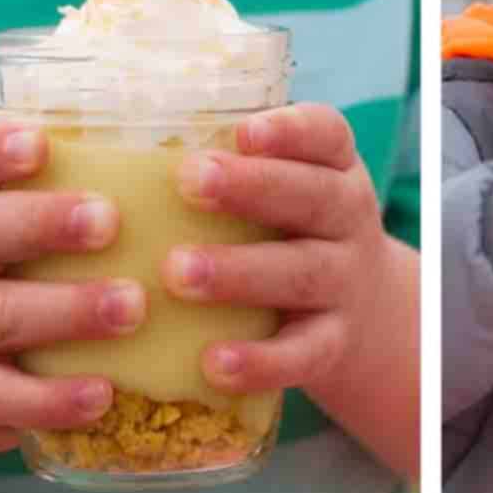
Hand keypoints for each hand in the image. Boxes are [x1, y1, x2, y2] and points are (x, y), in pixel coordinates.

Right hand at [0, 123, 144, 466]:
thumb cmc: (0, 277)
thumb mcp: (6, 231)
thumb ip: (65, 195)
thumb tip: (188, 153)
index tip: (42, 142)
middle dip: (43, 222)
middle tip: (111, 219)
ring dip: (67, 310)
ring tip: (133, 305)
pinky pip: (1, 397)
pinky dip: (52, 397)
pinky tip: (102, 393)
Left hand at [161, 104, 388, 396]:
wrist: (370, 314)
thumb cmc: (294, 229)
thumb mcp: (290, 185)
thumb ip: (232, 162)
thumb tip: (122, 146)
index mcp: (336, 167)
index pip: (325, 134)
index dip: (289, 130)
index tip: (242, 131)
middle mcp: (349, 218)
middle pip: (310, 196)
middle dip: (250, 187)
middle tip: (188, 180)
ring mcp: (346, 283)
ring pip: (300, 272)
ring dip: (239, 271)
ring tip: (178, 271)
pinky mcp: (334, 344)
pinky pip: (302, 354)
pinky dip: (261, 360)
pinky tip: (213, 361)